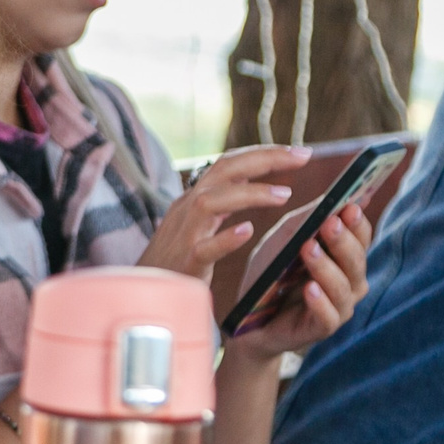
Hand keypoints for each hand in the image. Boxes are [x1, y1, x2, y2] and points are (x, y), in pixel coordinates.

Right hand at [139, 144, 310, 295]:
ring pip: (213, 202)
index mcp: (193, 197)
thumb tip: (251, 182)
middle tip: (302, 156)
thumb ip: (220, 203)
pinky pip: (205, 247)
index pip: (228, 163)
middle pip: (224, 170)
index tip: (298, 151)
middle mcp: (188, 208)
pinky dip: (227, 237)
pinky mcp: (185, 263)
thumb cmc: (173, 259)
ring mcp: (185, 234)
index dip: (262, 153)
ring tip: (285, 194)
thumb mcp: (196, 223)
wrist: (141, 291)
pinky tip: (247, 231)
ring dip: (250, 194)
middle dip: (265, 159)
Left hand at [224, 201, 372, 363]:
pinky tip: (310, 288)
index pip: (361, 237)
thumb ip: (308, 220)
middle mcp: (350, 282)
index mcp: (345, 257)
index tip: (349, 205)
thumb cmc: (272, 274)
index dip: (357, 222)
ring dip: (327, 267)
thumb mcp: (284, 240)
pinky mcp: (322, 328)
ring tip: (309, 249)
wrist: (249, 319)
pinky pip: (328, 317)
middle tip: (330, 223)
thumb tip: (339, 196)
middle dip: (343, 240)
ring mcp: (340, 307)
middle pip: (356, 260)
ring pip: (343, 287)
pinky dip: (320, 302)